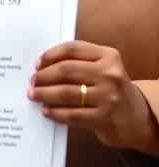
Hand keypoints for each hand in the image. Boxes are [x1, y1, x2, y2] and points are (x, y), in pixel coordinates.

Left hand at [29, 40, 158, 153]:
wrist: (135, 116)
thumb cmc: (108, 87)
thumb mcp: (100, 67)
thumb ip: (77, 61)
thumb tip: (40, 65)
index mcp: (108, 55)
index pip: (71, 49)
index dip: (49, 55)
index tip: (37, 64)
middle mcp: (110, 74)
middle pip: (66, 70)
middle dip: (43, 76)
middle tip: (32, 82)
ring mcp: (109, 96)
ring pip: (66, 92)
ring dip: (44, 94)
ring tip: (33, 95)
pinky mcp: (105, 118)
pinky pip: (72, 114)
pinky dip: (55, 112)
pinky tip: (46, 111)